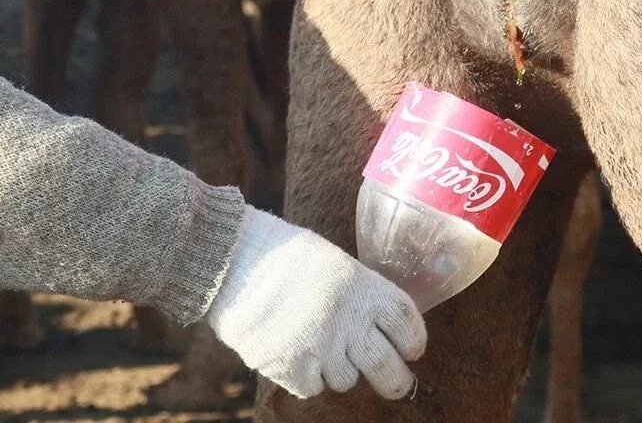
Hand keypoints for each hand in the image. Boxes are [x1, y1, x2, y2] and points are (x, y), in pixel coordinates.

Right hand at [205, 207, 426, 398]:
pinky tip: (291, 351)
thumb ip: (359, 293)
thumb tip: (378, 324)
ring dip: (336, 368)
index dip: (413, 341)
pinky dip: (305, 375)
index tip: (409, 349)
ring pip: (347, 380)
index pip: (407, 326)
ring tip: (313, 344)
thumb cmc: (278, 254)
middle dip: (394, 379)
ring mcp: (321, 350)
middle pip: (390, 369)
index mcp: (364, 289)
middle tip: (391, 379)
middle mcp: (349, 322)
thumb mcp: (332, 262)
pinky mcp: (292, 370)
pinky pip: (313, 387)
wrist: (228, 259)